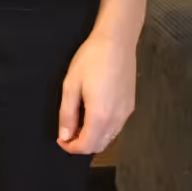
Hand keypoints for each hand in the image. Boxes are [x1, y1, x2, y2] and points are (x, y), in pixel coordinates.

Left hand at [57, 27, 136, 155]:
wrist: (117, 42)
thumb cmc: (92, 59)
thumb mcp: (71, 85)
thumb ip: (67, 113)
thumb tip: (65, 135)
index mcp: (100, 115)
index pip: (87, 145)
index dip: (71, 147)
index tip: (61, 140)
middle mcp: (117, 119)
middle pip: (99, 145)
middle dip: (82, 145)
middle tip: (67, 134)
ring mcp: (126, 113)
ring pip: (109, 138)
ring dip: (93, 138)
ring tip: (77, 124)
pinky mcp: (130, 106)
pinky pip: (116, 127)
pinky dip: (103, 130)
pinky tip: (92, 116)